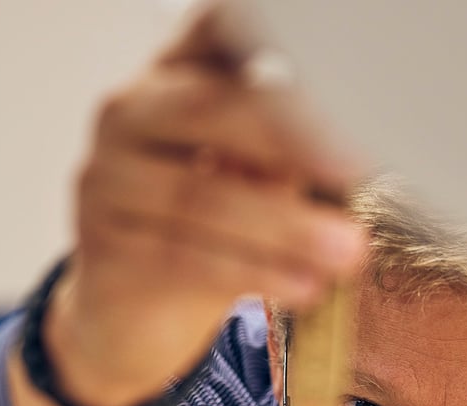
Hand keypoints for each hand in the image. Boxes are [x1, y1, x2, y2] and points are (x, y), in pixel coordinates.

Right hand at [44, 2, 366, 405]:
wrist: (129, 315)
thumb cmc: (203, 236)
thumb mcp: (251, 183)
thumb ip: (290, 153)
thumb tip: (362, 150)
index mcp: (172, 77)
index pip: (218, 29)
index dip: (277, 42)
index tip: (342, 80)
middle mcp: (129, 114)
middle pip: (212, 109)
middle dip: (292, 138)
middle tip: (357, 167)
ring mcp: (106, 180)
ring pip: (202, 198)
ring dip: (286, 228)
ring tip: (348, 252)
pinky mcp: (104, 249)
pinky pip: (185, 259)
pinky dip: (254, 274)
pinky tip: (305, 287)